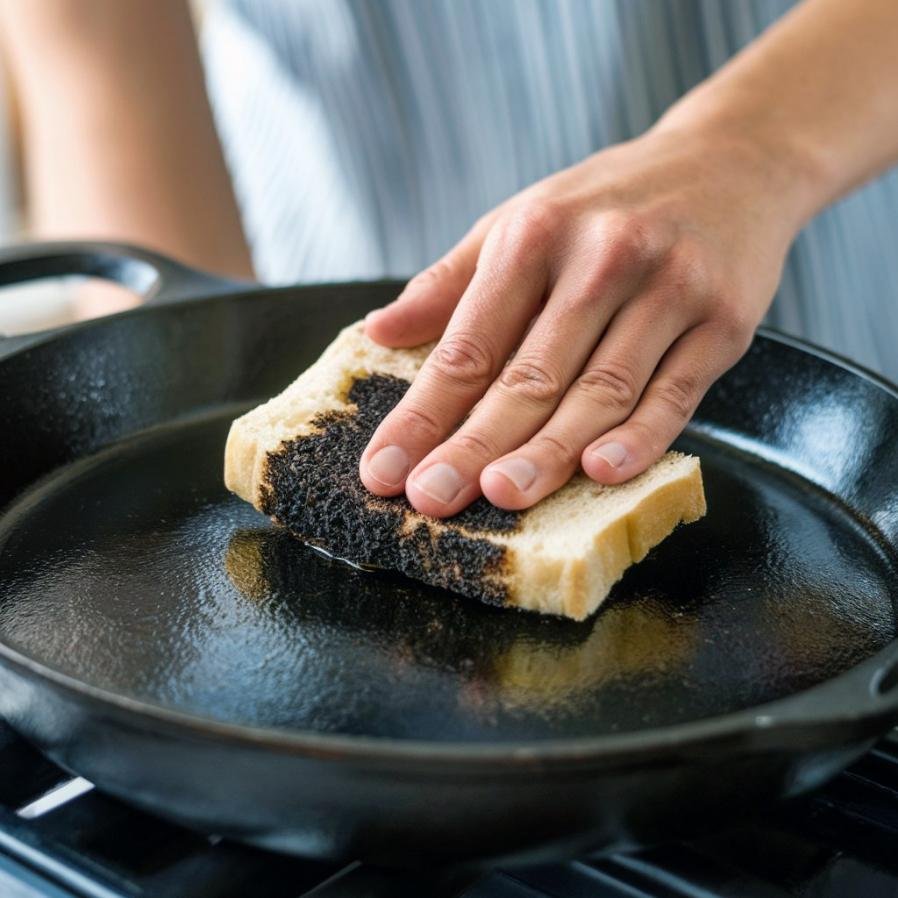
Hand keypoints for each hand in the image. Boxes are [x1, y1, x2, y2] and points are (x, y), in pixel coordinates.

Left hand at [359, 126, 807, 517]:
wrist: (732, 160)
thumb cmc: (609, 203)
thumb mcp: (521, 220)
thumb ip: (449, 282)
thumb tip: (378, 331)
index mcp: (534, 235)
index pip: (466, 346)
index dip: (422, 414)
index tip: (383, 469)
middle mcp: (600, 258)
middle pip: (528, 376)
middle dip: (474, 446)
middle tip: (432, 499)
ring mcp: (667, 290)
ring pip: (599, 392)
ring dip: (549, 453)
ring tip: (501, 497)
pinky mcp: (722, 321)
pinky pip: (675, 394)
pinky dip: (640, 438)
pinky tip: (602, 471)